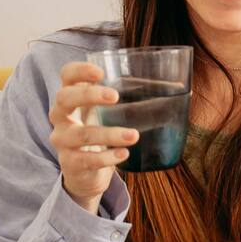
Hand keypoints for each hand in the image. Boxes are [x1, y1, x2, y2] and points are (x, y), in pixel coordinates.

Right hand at [46, 61, 138, 214]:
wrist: (86, 171)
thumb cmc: (102, 129)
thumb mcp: (112, 111)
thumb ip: (135, 96)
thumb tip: (179, 86)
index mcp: (73, 96)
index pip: (66, 75)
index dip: (79, 70)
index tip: (100, 72)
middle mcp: (61, 116)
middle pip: (64, 98)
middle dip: (89, 95)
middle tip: (114, 96)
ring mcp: (63, 140)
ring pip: (80, 134)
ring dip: (109, 133)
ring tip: (134, 135)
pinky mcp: (69, 163)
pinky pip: (85, 160)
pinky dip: (106, 157)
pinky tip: (123, 154)